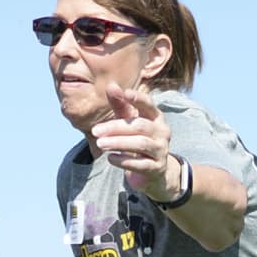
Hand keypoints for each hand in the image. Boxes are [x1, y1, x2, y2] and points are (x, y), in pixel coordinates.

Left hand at [90, 82, 178, 200]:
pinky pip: (141, 164)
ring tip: (100, 143)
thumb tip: (111, 85)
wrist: (152, 170)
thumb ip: (120, 105)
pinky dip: (124, 160)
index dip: (139, 99)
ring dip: (118, 143)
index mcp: (155, 117)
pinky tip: (110, 158)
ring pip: (140, 143)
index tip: (126, 93)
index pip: (149, 105)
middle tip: (95, 130)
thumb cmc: (137, 139)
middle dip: (116, 127)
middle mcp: (162, 132)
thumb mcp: (128, 121)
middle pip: (139, 126)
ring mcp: (161, 150)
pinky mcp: (156, 167)